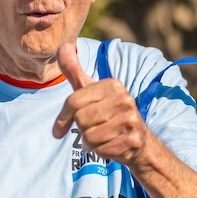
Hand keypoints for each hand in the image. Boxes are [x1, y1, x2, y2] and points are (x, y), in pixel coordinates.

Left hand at [52, 43, 147, 166]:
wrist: (138, 141)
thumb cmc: (108, 113)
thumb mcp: (90, 90)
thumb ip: (74, 70)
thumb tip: (62, 45)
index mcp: (112, 84)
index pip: (74, 102)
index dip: (62, 118)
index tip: (58, 129)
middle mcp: (124, 99)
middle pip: (81, 120)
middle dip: (82, 129)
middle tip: (93, 128)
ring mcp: (130, 120)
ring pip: (90, 136)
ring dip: (90, 142)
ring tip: (102, 136)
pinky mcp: (132, 140)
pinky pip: (101, 149)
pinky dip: (100, 151)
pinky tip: (110, 145)